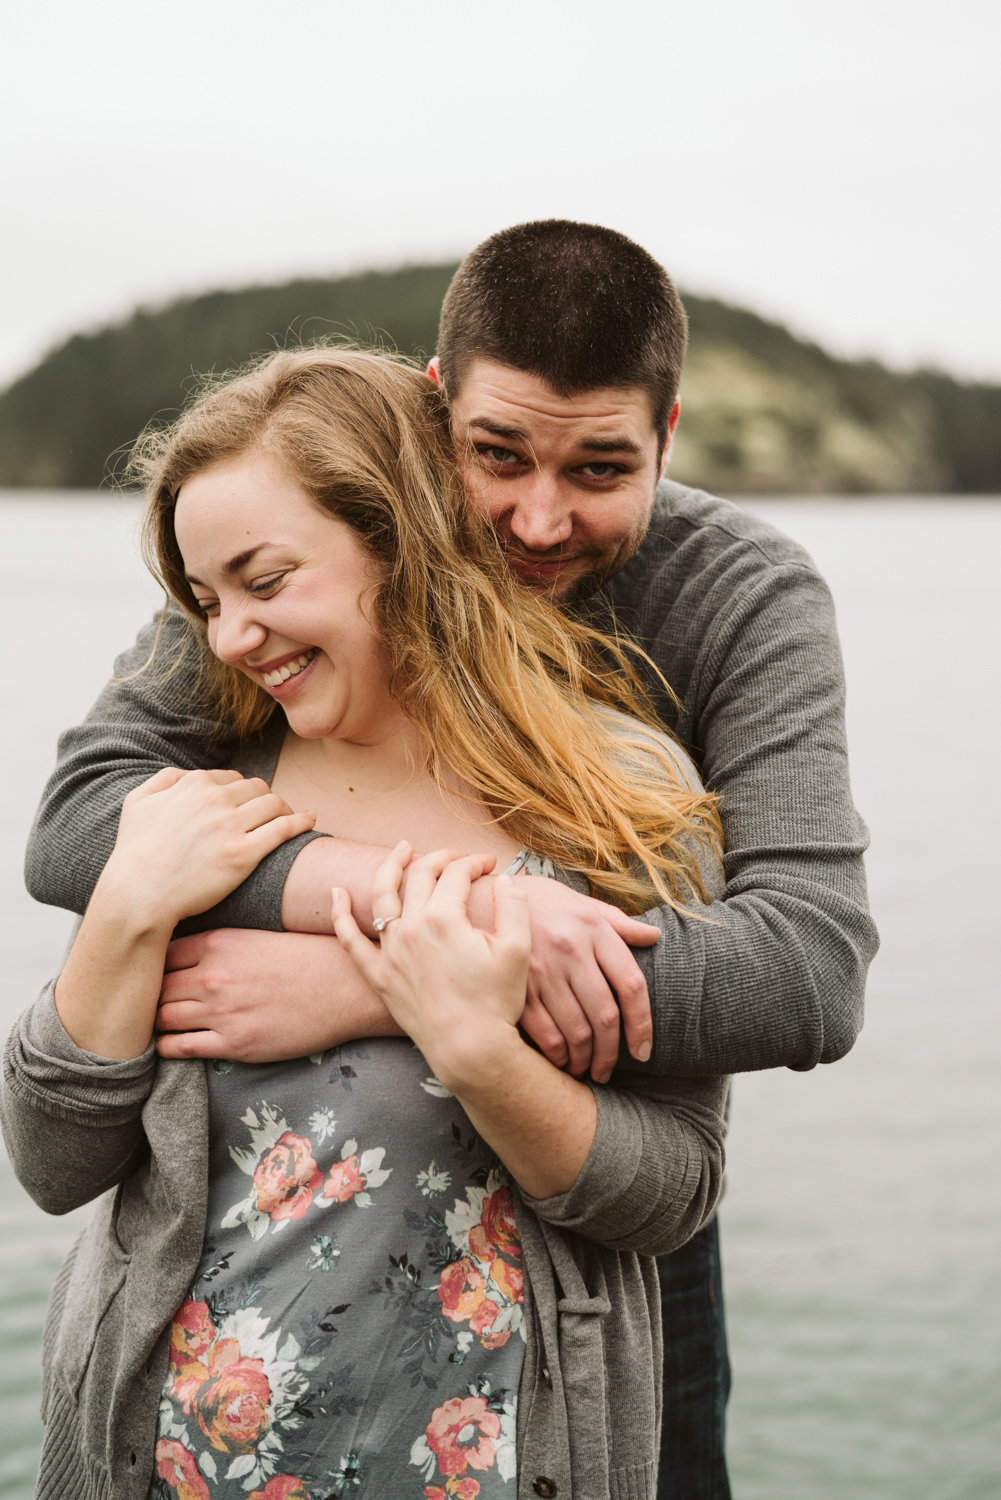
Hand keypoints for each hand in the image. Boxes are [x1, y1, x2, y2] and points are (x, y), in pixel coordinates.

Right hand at [100, 767, 315, 931]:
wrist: (138, 895)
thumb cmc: (134, 853)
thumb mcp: (137, 803)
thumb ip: (164, 780)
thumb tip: (188, 775)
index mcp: (193, 784)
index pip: (233, 779)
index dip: (243, 793)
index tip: (248, 806)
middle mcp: (214, 800)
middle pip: (258, 788)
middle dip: (266, 799)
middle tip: (272, 814)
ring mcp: (230, 827)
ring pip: (274, 804)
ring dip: (285, 809)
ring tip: (291, 819)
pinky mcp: (244, 855)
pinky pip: (283, 829)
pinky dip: (301, 822)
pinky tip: (310, 821)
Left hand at [155, 928, 400, 1061]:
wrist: (343, 987)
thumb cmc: (306, 959)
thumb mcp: (256, 937)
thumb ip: (219, 946)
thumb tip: (187, 955)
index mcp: (218, 943)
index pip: (160, 954)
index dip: (150, 966)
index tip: (146, 974)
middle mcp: (212, 976)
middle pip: (156, 988)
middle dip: (146, 996)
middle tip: (138, 1004)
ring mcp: (221, 1011)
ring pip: (162, 1018)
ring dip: (153, 1023)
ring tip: (148, 1026)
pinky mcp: (234, 1043)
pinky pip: (181, 1048)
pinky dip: (166, 1048)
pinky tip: (166, 1045)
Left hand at [331, 844, 530, 1090]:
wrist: (470, 1048)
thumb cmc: (496, 1000)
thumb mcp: (518, 948)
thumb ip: (513, 904)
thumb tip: (505, 877)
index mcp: (443, 918)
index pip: (457, 873)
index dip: (476, 862)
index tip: (490, 865)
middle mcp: (410, 928)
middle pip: (420, 875)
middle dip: (442, 858)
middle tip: (458, 857)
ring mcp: (390, 951)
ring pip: (382, 895)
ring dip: (391, 865)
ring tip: (402, 848)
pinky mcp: (378, 975)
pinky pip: (349, 940)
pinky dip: (340, 914)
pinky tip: (337, 891)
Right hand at [512, 876, 656, 1082]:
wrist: (482, 897)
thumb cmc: (538, 902)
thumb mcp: (580, 902)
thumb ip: (618, 922)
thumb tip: (654, 935)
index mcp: (592, 927)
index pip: (632, 984)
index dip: (642, 1024)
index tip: (643, 1050)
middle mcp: (570, 949)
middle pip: (604, 1015)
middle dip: (612, 1053)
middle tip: (610, 1069)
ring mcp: (541, 970)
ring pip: (576, 1031)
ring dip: (585, 1060)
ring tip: (587, 1069)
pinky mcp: (515, 987)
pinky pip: (544, 1034)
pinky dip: (557, 1056)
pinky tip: (560, 1061)